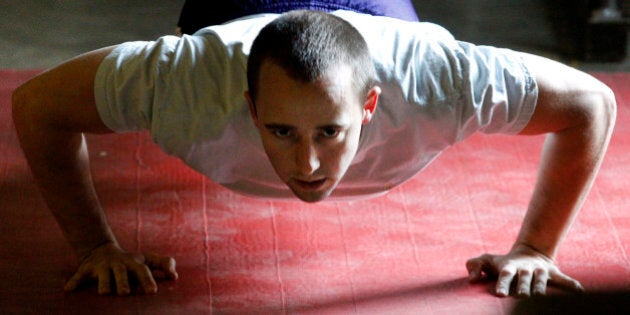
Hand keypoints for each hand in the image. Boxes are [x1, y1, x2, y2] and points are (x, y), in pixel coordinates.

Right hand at [64, 242, 177, 294]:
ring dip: (103, 283)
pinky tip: (68, 290)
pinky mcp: (86, 269)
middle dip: (124, 282)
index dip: (147, 280)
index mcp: (134, 263)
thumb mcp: (147, 259)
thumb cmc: (130, 262)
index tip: (153, 292)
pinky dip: (74, 282)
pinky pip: (79, 276)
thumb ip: (164, 264)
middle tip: (126, 293)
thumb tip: (175, 276)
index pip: (143, 270)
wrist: (102, 250)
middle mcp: (118, 264)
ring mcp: (102, 266)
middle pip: (122, 272)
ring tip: (104, 293)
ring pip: (102, 275)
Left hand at [466, 244, 582, 296]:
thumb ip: (474, 265)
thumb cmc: (503, 262)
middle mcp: (525, 269)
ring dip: (541, 287)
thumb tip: (471, 279)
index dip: (502, 283)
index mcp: (509, 267)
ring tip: (541, 297)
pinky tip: (580, 292)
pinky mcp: (553, 273)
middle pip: (524, 278)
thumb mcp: (487, 260)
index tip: (499, 294)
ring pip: (542, 280)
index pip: (505, 275)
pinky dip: (572, 285)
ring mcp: (540, 271)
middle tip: (521, 296)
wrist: (529, 252)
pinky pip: (564, 279)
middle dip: (523, 287)